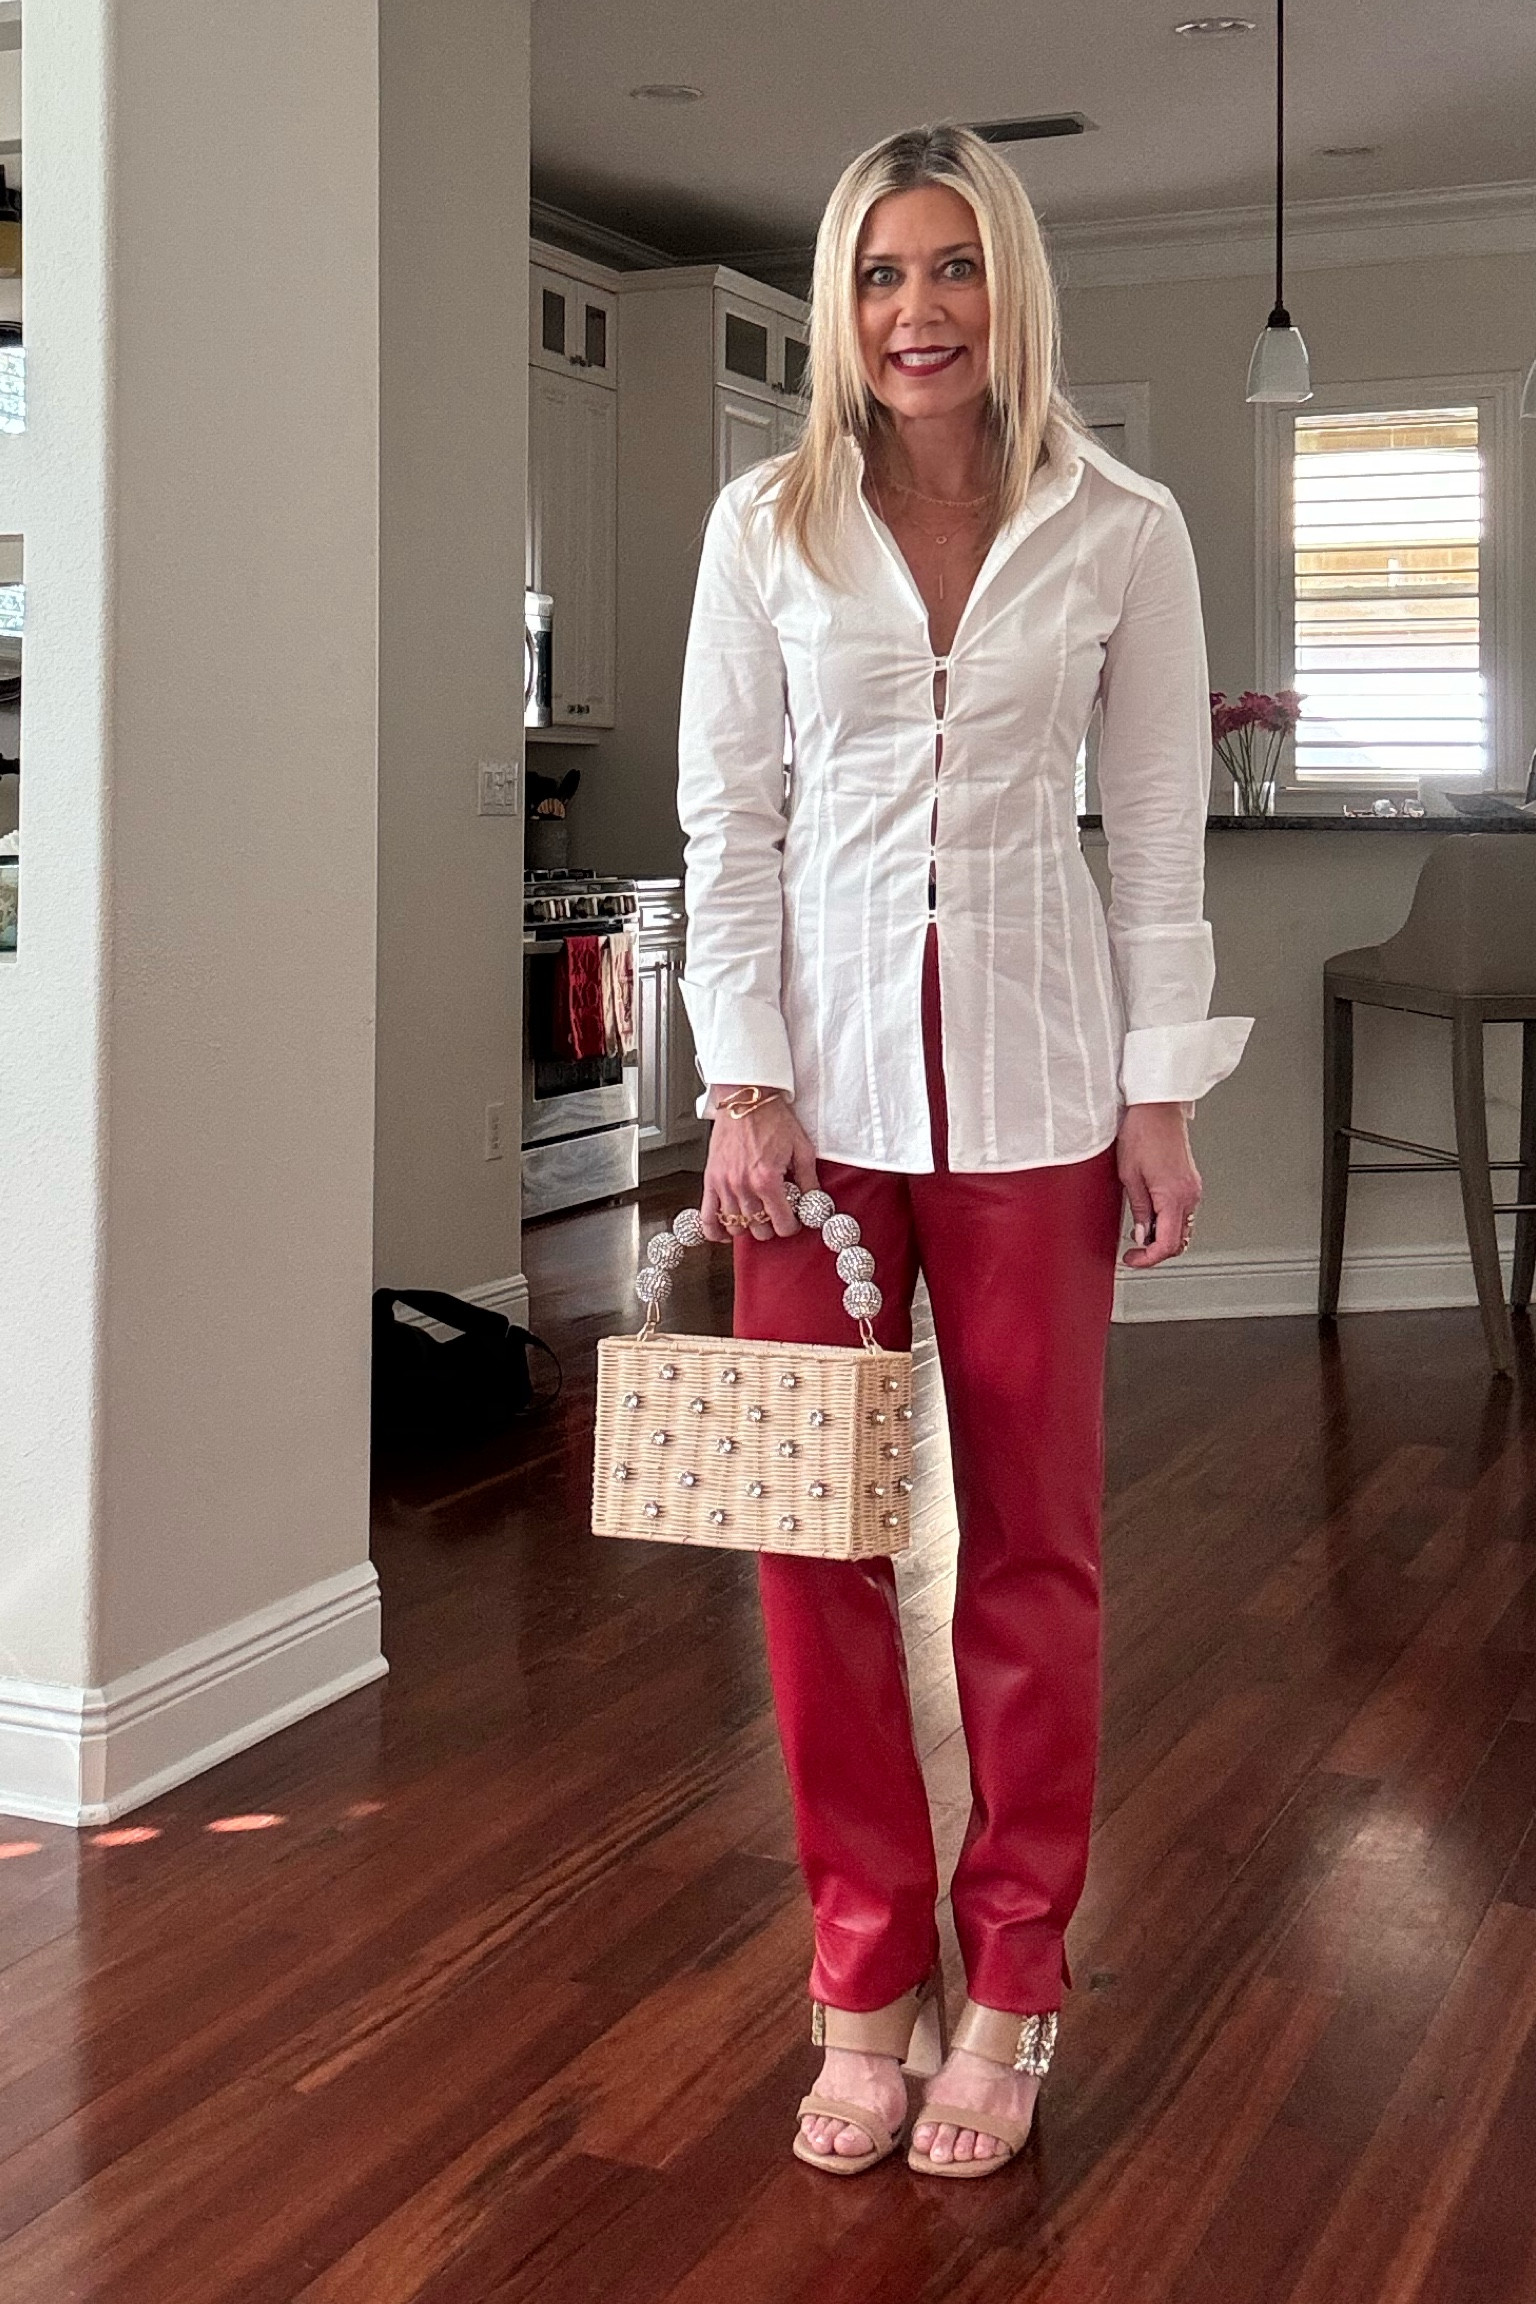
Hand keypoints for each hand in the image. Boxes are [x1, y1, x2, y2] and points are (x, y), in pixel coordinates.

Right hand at [701, 1087, 820, 1243]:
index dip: (791, 1226)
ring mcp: (724, 1184)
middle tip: (776, 1214)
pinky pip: (707, 1216)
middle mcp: (743, 1185)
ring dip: (748, 1226)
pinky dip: (714, 1230)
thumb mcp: (801, 1148)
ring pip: (736, 1227)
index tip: (793, 1221)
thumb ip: (809, 1180)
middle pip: (759, 1230)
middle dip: (771, 1227)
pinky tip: (723, 1234)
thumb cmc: (771, 1117)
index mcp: (767, 1180)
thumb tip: (814, 1201)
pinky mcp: (710, 1179)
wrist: (746, 1098)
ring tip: (756, 1215)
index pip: (781, 1224)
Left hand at [1117, 1102, 1201, 1269]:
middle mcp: (1190, 1195)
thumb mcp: (1129, 1176)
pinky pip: (1183, 1212)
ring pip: (1183, 1228)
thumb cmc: (1142, 1132)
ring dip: (1163, 1236)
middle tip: (1134, 1249)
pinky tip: (1151, 1214)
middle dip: (1156, 1250)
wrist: (1156, 1108)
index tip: (1133, 1259)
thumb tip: (1142, 1233)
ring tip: (1140, 1229)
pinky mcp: (1190, 1181)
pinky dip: (1169, 1220)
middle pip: (1179, 1241)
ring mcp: (1193, 1188)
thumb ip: (1138, 1210)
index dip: (1148, 1259)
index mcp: (1174, 1196)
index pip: (1167, 1244)